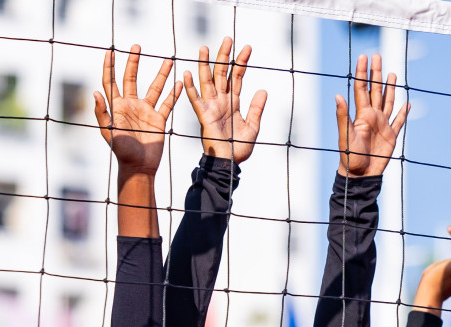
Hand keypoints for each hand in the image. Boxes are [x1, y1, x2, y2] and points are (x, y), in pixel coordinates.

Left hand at [94, 45, 180, 175]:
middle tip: (137, 46)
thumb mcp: (109, 133)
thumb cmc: (122, 152)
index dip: (109, 67)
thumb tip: (95, 92)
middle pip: (131, 79)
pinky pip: (168, 104)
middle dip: (133, 62)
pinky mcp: (159, 120)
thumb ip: (102, 113)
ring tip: (167, 60)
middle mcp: (131, 106)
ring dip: (161, 74)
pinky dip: (174, 93)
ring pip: (154, 88)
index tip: (110, 51)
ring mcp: (146, 112)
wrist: (139, 167)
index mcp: (117, 107)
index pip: (111, 82)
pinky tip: (179, 82)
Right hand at [182, 37, 266, 163]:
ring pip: (208, 81)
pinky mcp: (204, 116)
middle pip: (222, 74)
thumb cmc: (239, 148)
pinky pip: (196, 100)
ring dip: (206, 65)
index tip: (247, 48)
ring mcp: (211, 107)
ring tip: (205, 48)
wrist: (229, 164)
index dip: (242, 63)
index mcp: (233, 102)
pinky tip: (186, 73)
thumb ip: (256, 108)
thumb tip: (263, 90)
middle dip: (224, 56)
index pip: (238, 77)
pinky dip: (190, 87)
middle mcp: (221, 101)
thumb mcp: (253, 126)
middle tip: (227, 38)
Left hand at [335, 54, 407, 176]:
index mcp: (362, 115)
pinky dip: (403, 113)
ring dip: (390, 88)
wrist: (360, 175)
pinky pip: (399, 122)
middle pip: (375, 90)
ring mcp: (382, 125)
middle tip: (377, 56)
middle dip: (376, 74)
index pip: (362, 88)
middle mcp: (372, 117)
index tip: (363, 56)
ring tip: (392, 74)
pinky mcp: (391, 136)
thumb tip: (337, 96)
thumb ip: (342, 116)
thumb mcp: (345, 135)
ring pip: (388, 102)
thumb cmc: (350, 157)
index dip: (362, 72)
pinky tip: (407, 104)